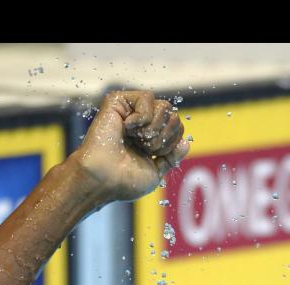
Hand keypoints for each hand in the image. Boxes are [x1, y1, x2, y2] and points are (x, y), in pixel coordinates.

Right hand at [71, 90, 190, 204]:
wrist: (103, 179)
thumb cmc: (124, 181)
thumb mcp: (156, 172)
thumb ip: (172, 157)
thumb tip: (186, 142)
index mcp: (149, 138)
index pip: (177, 128)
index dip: (172, 142)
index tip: (154, 155)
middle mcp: (141, 123)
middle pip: (174, 116)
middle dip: (164, 137)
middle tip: (145, 148)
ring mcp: (130, 111)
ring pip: (165, 107)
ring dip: (154, 129)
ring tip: (137, 139)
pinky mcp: (119, 101)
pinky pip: (147, 98)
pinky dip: (143, 116)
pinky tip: (128, 127)